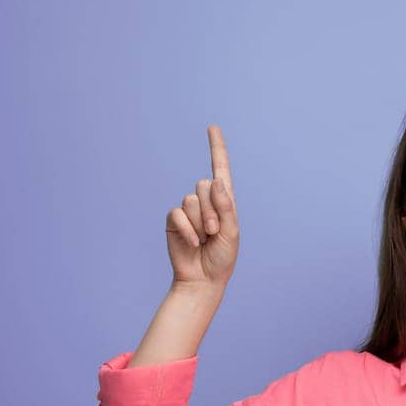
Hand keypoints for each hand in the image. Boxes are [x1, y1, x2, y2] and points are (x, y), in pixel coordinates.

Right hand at [166, 124, 240, 289]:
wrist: (203, 279)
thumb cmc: (222, 258)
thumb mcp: (232, 233)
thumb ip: (226, 207)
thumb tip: (215, 180)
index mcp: (224, 202)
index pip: (220, 169)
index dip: (216, 148)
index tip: (212, 127)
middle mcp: (205, 201)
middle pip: (204, 185)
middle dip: (212, 211)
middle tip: (215, 232)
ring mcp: (188, 210)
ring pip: (192, 199)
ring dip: (201, 222)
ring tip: (205, 239)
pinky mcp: (174, 219)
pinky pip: (178, 212)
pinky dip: (187, 229)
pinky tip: (193, 242)